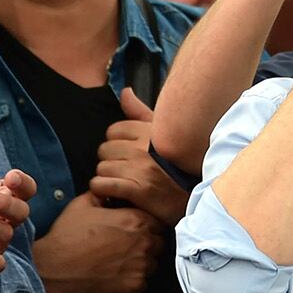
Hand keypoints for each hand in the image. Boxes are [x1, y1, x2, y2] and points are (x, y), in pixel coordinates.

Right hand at [31, 192, 164, 292]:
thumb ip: (104, 194)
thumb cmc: (68, 236)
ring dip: (142, 261)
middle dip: (147, 242)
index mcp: (136, 220)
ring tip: (120, 261)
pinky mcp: (134, 286)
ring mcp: (141, 266)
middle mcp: (144, 242)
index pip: (157, 220)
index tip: (134, 228)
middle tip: (126, 246)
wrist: (55, 268)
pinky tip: (117, 275)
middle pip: (158, 241)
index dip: (146, 224)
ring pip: (153, 263)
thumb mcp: (84, 203)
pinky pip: (144, 283)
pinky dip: (134, 279)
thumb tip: (110, 191)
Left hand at [89, 89, 188, 227]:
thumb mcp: (163, 134)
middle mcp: (143, 147)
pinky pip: (101, 184)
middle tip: (125, 171)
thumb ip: (140, 112)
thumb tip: (125, 92)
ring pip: (101, 168)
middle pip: (104, 150)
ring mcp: (139, 168)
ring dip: (107, 177)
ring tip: (122, 183)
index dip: (117, 144)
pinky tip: (114, 194)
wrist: (191, 200)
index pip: (113, 131)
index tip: (127, 155)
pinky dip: (103, 190)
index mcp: (148, 132)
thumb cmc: (176, 167)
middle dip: (111, 161)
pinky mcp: (136, 189)